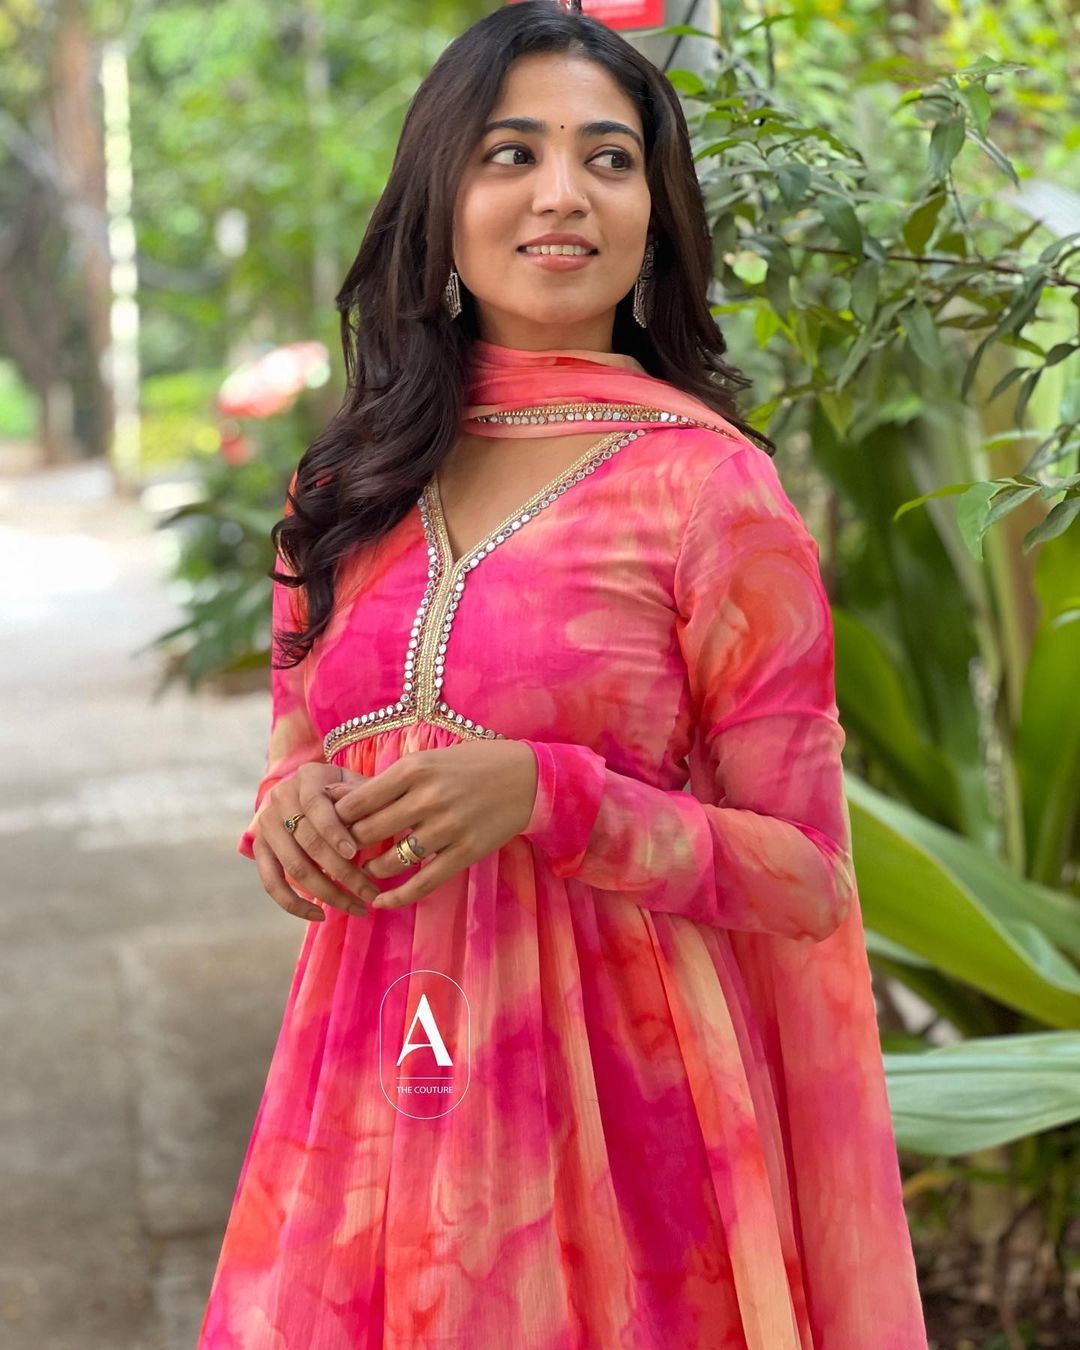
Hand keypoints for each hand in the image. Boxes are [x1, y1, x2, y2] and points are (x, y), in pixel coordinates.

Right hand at [251, 761, 382, 921]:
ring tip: (357, 907)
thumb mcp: (359, 787)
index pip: (316, 805)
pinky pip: (272, 883)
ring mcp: (266, 824)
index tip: (356, 854)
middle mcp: (280, 797)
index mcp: (307, 777)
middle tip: (371, 893)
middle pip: (307, 842)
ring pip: (294, 867)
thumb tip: (362, 813)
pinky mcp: (260, 849)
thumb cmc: (349, 793)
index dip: (334, 831)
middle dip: (342, 872)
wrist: (317, 792)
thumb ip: (363, 798)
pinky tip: (320, 915)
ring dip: (327, 892)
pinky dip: (294, 904)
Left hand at [322, 740, 538, 911]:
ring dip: (371, 869)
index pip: (357, 801)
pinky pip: (422, 882)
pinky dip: (397, 895)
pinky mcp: (466, 852)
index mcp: (414, 770)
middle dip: (349, 846)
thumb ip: (383, 782)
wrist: (524, 778)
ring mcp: (448, 827)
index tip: (329, 827)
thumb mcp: (426, 761)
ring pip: (390, 860)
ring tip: (367, 868)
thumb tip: (331, 795)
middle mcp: (429, 798)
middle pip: (367, 832)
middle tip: (342, 853)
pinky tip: (382, 899)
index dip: (336, 818)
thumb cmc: (469, 765)